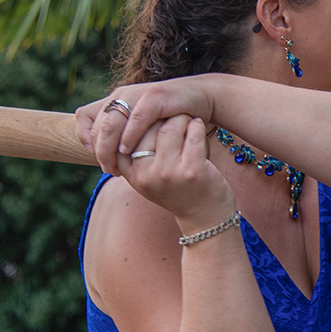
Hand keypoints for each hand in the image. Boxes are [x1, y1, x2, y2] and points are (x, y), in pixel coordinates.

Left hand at [78, 77, 219, 172]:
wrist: (201, 97)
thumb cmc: (172, 116)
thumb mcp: (143, 125)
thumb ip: (124, 134)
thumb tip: (106, 156)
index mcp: (115, 100)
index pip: (84, 116)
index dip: (84, 138)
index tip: (96, 157)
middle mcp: (122, 95)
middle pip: (96, 124)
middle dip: (98, 151)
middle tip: (107, 169)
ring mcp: (137, 94)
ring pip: (111, 123)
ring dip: (109, 148)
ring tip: (115, 165)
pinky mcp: (154, 97)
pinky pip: (135, 118)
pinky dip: (129, 136)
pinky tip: (129, 152)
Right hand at [119, 114, 236, 233]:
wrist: (205, 219)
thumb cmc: (177, 192)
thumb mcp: (148, 179)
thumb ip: (135, 158)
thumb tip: (126, 119)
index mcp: (132, 174)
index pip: (125, 135)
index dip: (139, 120)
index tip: (152, 115)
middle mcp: (146, 175)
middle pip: (148, 128)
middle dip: (162, 115)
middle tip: (173, 112)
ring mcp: (169, 173)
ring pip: (170, 127)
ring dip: (181, 117)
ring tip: (187, 118)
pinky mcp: (192, 171)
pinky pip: (193, 134)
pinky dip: (197, 125)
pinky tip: (199, 125)